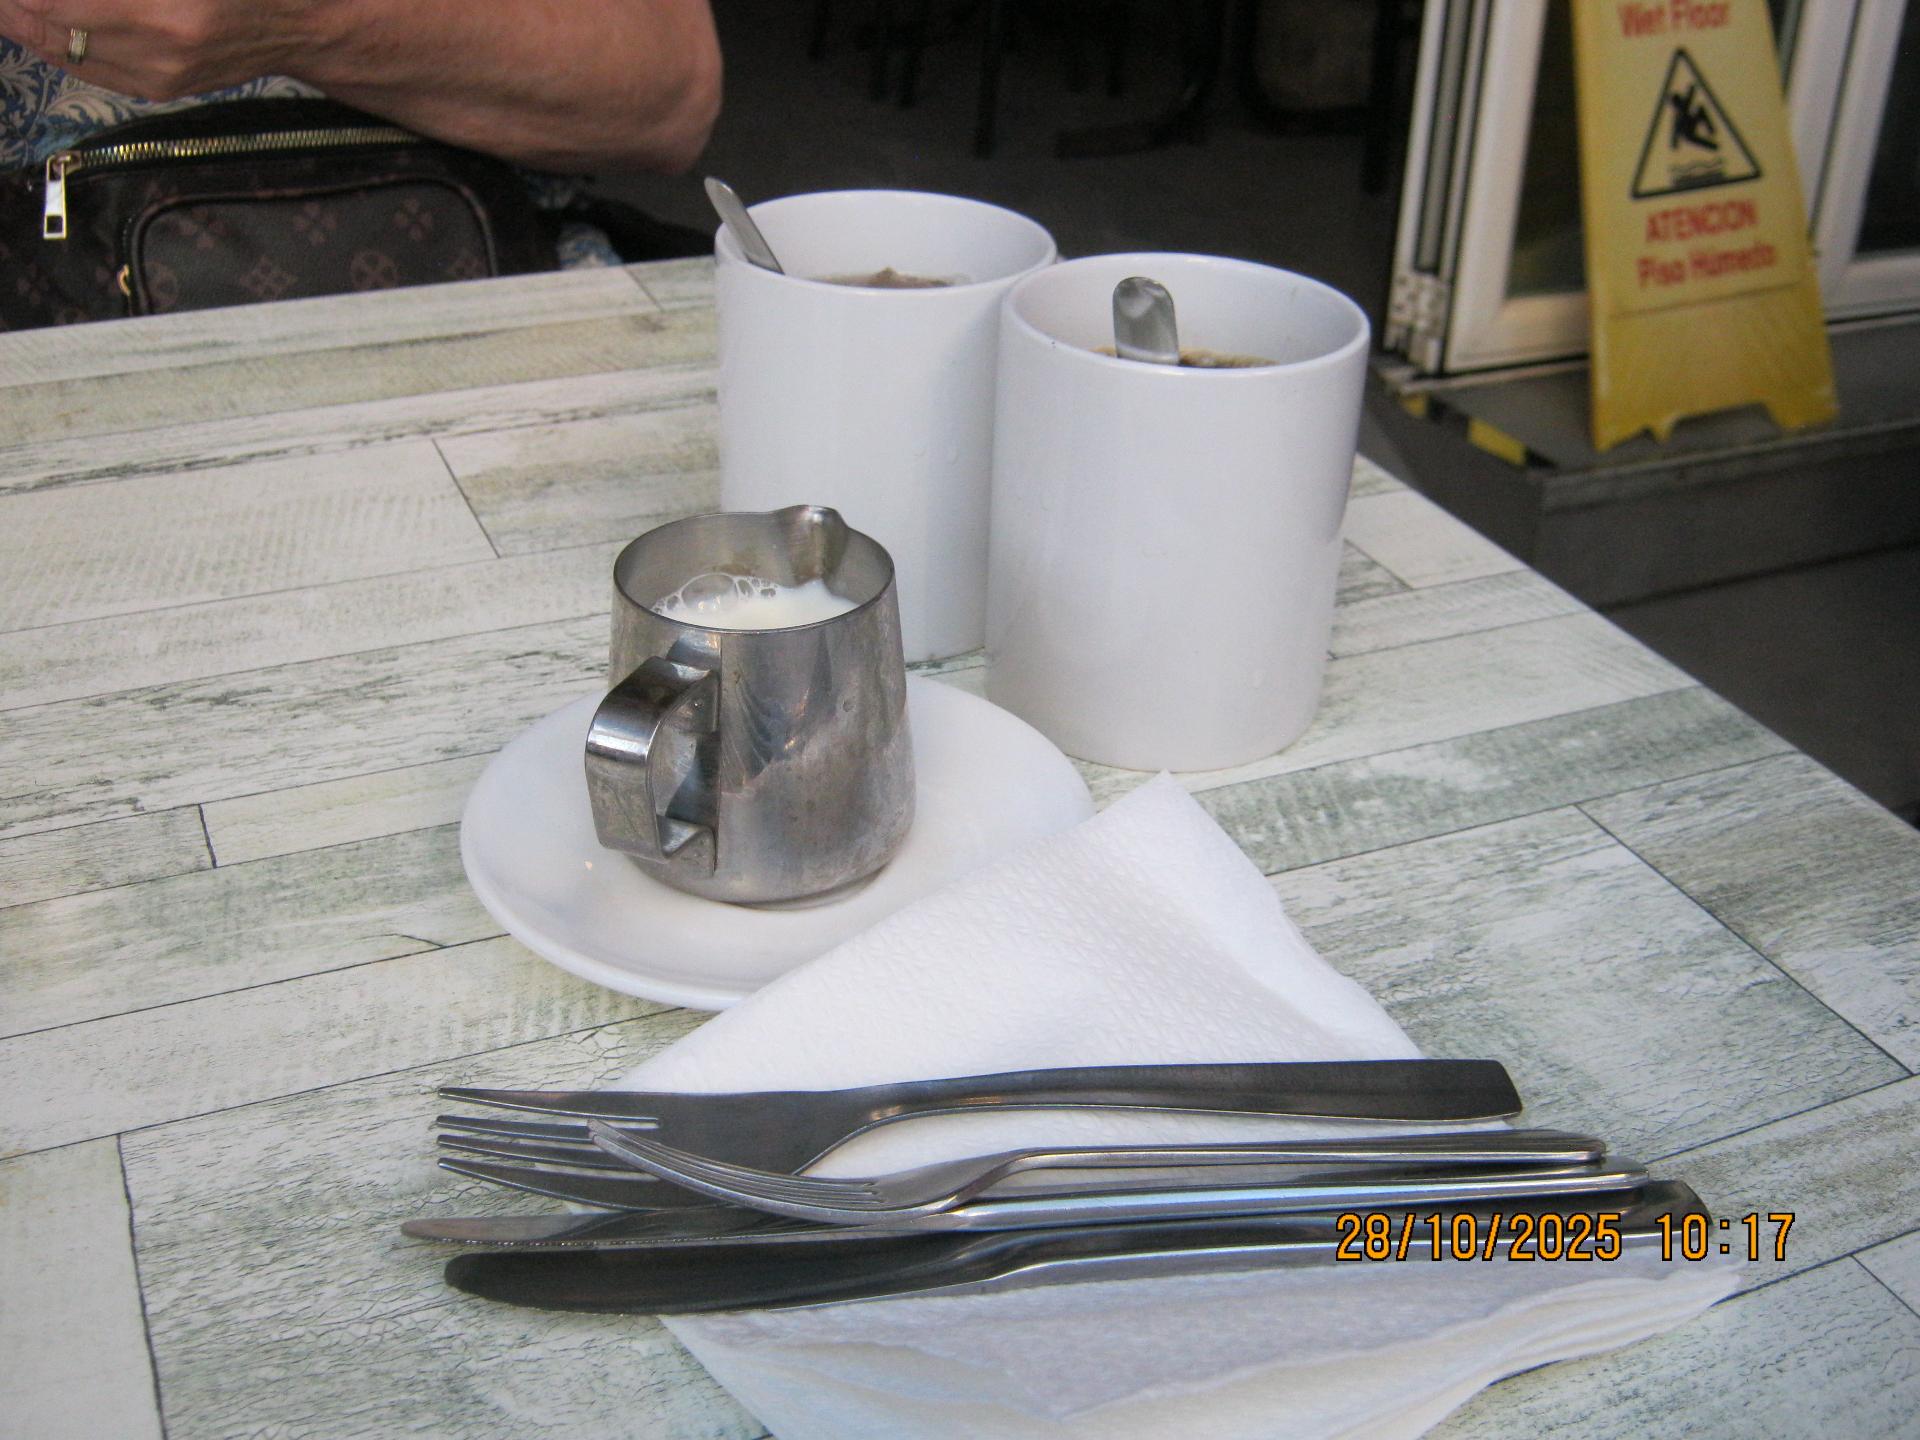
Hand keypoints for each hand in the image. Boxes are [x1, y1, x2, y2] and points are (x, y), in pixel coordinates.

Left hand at [0, 0, 318, 98]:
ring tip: (11, 6)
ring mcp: (156, 74)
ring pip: (60, 45)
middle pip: (50, 18)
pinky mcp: (157, 89)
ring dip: (23, 18)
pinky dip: (50, 40)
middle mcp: (157, 45)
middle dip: (17, 3)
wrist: (296, 24)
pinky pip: (84, 66)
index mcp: (163, 5)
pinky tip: (34, 21)